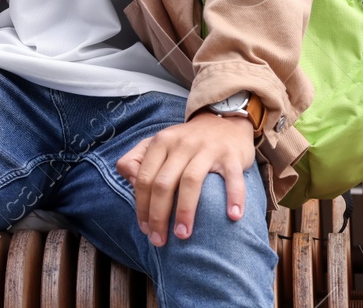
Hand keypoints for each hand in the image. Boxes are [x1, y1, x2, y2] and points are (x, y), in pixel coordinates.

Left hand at [116, 112, 255, 245]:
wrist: (223, 121)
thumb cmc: (186, 142)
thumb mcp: (158, 144)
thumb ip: (137, 160)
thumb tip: (129, 181)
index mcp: (160, 143)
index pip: (144, 178)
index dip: (141, 206)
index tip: (144, 229)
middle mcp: (181, 144)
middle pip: (163, 183)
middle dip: (158, 215)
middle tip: (159, 240)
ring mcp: (207, 149)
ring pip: (191, 181)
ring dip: (185, 211)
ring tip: (183, 235)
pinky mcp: (231, 156)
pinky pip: (232, 179)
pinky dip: (234, 197)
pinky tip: (233, 216)